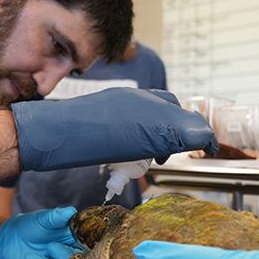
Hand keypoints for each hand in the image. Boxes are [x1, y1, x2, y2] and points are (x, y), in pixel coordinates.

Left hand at [0, 207, 79, 258]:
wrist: (13, 238)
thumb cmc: (33, 225)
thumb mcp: (44, 219)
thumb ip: (57, 217)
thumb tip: (70, 211)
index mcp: (79, 244)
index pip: (89, 253)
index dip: (82, 252)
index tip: (72, 245)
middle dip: (63, 257)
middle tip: (50, 246)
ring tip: (29, 258)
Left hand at [11, 88, 218, 170]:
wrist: (48, 136)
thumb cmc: (89, 139)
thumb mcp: (142, 140)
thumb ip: (176, 134)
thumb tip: (204, 136)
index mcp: (149, 104)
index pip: (188, 119)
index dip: (202, 136)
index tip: (209, 151)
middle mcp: (137, 100)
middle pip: (172, 115)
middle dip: (180, 134)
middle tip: (174, 157)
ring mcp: (119, 105)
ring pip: (153, 119)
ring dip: (160, 136)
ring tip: (151, 157)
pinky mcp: (104, 113)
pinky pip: (133, 123)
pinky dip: (141, 137)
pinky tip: (130, 152)